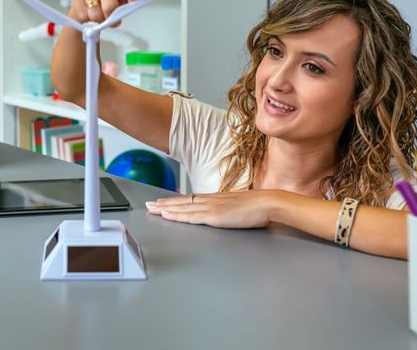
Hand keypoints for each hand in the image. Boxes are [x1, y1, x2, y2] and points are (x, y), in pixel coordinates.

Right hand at [68, 0, 145, 24]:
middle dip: (112, 18)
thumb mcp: (124, 1)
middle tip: (111, 19)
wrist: (88, 1)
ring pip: (95, 13)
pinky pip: (82, 14)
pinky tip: (88, 10)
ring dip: (98, 19)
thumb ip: (132, 0)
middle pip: (110, 6)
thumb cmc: (110, 0)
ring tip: (98, 13)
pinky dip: (86, 18)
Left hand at [145, 190, 290, 228]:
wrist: (268, 203)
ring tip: (152, 209)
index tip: (162, 202)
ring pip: (182, 208)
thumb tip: (222, 215)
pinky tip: (167, 215)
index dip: (174, 201)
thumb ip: (227, 210)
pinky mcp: (214, 216)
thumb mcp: (237, 207)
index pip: (189, 199)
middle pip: (182, 202)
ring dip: (165, 209)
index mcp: (215, 199)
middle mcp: (210, 201)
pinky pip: (191, 216)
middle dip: (164, 204)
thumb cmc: (258, 207)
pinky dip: (177, 215)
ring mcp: (211, 207)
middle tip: (148, 205)